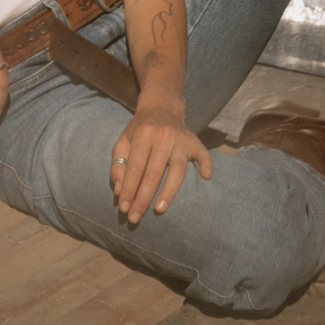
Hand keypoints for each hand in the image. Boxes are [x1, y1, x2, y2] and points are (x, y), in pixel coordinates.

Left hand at [111, 96, 212, 223]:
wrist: (162, 106)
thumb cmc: (140, 129)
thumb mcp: (123, 141)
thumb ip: (118, 165)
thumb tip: (119, 191)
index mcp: (143, 134)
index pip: (135, 168)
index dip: (128, 189)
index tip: (123, 208)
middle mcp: (163, 136)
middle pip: (153, 173)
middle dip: (143, 198)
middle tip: (135, 218)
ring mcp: (180, 139)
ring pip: (176, 169)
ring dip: (168, 191)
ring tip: (159, 210)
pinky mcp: (194, 141)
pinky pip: (203, 153)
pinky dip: (206, 164)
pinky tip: (206, 177)